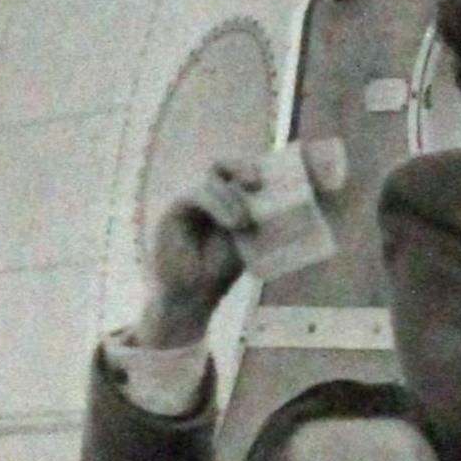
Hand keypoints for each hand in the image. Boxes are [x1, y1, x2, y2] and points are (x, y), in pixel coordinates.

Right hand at [135, 160, 253, 348]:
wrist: (193, 295)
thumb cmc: (220, 269)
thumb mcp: (246, 240)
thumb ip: (258, 218)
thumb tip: (285, 200)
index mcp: (225, 199)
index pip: (237, 171)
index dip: (251, 168)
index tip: (268, 179)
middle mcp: (206, 195)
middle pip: (221, 165)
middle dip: (240, 168)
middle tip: (256, 183)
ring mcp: (189, 202)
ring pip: (211, 181)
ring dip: (231, 198)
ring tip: (244, 222)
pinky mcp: (175, 210)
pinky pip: (196, 196)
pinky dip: (218, 205)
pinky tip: (233, 223)